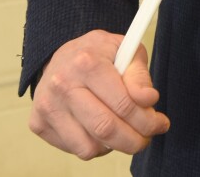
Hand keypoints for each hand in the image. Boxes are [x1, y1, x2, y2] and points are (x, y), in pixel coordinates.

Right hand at [28, 30, 168, 159]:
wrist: (62, 56)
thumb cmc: (99, 54)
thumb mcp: (125, 50)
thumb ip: (138, 75)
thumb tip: (149, 100)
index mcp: (86, 62)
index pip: (123, 103)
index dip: (147, 119)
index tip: (161, 123)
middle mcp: (62, 85)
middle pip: (105, 129)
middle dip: (134, 140)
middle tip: (146, 139)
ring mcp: (47, 106)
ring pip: (89, 146)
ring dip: (114, 146)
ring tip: (124, 132)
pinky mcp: (38, 124)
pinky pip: (75, 149)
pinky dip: (94, 146)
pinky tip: (100, 130)